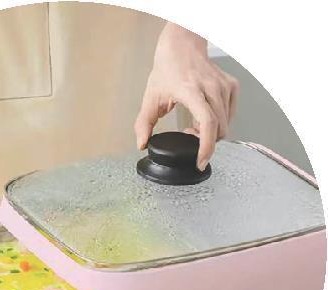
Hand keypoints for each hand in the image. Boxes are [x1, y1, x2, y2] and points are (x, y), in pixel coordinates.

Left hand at [135, 23, 239, 169]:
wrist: (183, 44)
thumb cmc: (168, 68)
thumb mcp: (151, 96)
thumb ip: (143, 123)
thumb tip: (141, 143)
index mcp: (192, 91)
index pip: (207, 123)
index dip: (206, 146)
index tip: (201, 161)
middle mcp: (212, 88)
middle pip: (219, 128)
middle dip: (205, 141)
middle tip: (188, 135)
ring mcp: (224, 86)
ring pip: (225, 123)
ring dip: (211, 132)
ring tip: (193, 125)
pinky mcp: (231, 86)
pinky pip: (229, 114)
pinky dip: (218, 122)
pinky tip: (204, 117)